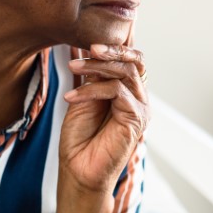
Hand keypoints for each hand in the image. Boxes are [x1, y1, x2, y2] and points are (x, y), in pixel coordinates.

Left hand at [60, 44, 148, 194]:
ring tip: (72, 67)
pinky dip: (92, 89)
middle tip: (88, 47)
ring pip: (126, 72)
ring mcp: (140, 108)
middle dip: (112, 50)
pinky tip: (72, 98)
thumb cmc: (79, 137)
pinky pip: (118, 92)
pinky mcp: (136, 119)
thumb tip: (94, 49)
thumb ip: (94, 76)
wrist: (77, 171)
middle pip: (135, 61)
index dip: (116, 46)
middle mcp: (138, 98)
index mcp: (128, 91)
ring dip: (97, 66)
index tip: (89, 41)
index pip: (132, 59)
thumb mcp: (84, 98)